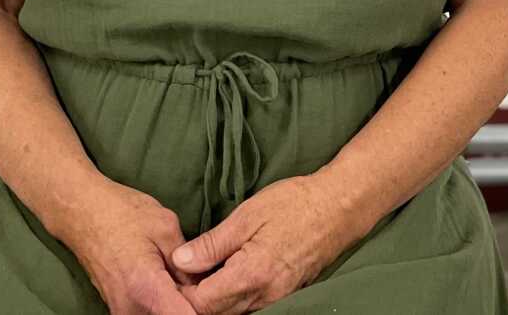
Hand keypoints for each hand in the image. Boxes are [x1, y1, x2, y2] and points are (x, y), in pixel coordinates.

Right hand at [59, 178, 208, 314]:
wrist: (82, 213)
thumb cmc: (122, 212)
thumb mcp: (165, 226)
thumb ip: (188, 261)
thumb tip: (204, 284)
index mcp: (147, 289)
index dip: (206, 308)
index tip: (216, 296)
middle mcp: (132, 311)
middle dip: (192, 304)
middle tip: (199, 279)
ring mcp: (123, 314)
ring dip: (177, 304)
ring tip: (183, 278)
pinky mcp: (120, 311)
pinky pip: (150, 313)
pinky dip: (163, 304)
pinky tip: (169, 282)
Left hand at [164, 174, 354, 313]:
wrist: (336, 209)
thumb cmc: (291, 204)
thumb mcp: (246, 215)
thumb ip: (212, 244)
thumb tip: (179, 261)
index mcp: (250, 275)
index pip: (203, 304)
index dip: (182, 292)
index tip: (172, 272)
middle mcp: (263, 296)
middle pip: (216, 314)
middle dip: (195, 298)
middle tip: (183, 272)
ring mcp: (275, 300)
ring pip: (233, 313)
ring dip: (214, 300)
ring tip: (202, 273)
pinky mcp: (283, 296)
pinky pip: (250, 307)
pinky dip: (232, 298)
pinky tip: (225, 276)